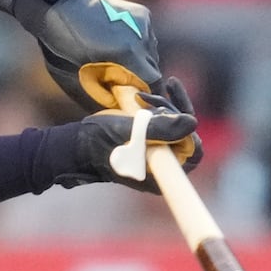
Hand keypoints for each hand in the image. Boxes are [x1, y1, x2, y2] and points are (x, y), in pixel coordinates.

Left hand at [36, 0, 161, 110]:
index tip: (134, 100)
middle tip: (120, 81)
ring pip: (151, 54)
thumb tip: (125, 111)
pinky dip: (138, 46)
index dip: (146, 95)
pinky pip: (148, 39)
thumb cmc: (65, 51)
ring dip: (139, 62)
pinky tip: (119, 43)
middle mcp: (142, 37)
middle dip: (140, 79)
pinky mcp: (144, 14)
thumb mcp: (82, 83)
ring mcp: (145, 24)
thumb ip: (108, 98)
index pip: (153, 83)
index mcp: (128, 54)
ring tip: (117, 60)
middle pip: (153, 69)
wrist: (60, 10)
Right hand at [57, 78, 202, 192]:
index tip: (170, 109)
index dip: (186, 129)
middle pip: (186, 134)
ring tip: (141, 98)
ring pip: (177, 125)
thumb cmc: (99, 142)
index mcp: (162, 173)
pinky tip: (146, 97)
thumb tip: (192, 122)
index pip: (193, 151)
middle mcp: (164, 166)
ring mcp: (158, 154)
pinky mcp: (151, 142)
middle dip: (171, 112)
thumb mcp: (127, 132)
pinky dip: (159, 108)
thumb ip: (159, 129)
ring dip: (163, 107)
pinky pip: (166, 123)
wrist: (77, 145)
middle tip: (148, 98)